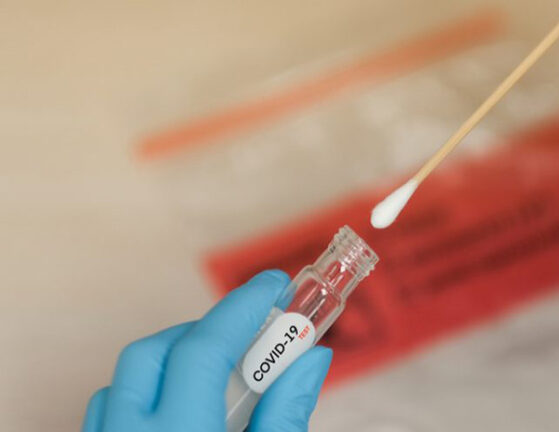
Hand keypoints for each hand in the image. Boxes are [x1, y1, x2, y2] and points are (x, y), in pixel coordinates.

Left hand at [82, 270, 332, 431]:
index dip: (242, 308)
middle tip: (250, 335)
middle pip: (152, 353)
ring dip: (172, 361)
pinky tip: (182, 408)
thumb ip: (286, 414)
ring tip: (219, 376)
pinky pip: (109, 412)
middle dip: (204, 331)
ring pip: (122, 382)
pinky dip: (146, 393)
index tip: (274, 284)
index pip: (203, 350)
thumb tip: (311, 356)